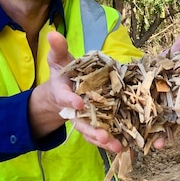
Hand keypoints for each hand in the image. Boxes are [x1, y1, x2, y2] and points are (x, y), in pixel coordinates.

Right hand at [37, 32, 122, 153]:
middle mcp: (74, 110)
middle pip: (82, 123)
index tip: (78, 103)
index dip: (71, 100)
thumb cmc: (64, 74)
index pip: (66, 97)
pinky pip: (104, 135)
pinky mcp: (96, 124)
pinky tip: (126, 147)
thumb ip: (58, 49)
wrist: (63, 91)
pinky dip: (113, 142)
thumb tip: (52, 33)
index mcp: (64, 93)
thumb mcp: (59, 60)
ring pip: (94, 133)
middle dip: (92, 130)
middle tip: (103, 137)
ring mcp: (85, 120)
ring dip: (105, 141)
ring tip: (118, 147)